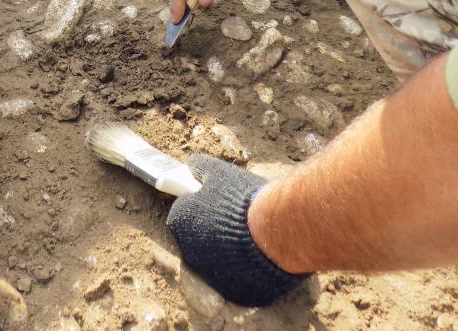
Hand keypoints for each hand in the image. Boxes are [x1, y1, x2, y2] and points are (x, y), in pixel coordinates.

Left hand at [166, 154, 308, 306]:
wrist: (277, 232)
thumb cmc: (244, 199)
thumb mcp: (219, 173)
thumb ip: (201, 169)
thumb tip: (192, 164)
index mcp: (179, 222)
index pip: (186, 215)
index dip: (204, 208)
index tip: (221, 204)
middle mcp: (188, 253)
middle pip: (200, 240)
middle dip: (216, 232)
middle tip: (241, 221)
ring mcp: (210, 277)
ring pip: (219, 262)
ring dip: (231, 252)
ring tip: (256, 238)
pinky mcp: (234, 293)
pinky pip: (239, 280)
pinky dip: (247, 271)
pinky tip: (263, 257)